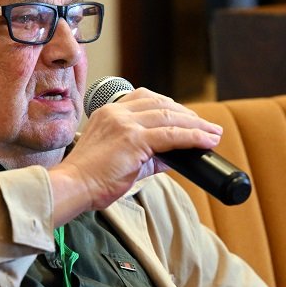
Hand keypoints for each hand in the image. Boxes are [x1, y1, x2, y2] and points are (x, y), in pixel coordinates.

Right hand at [49, 87, 222, 223]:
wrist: (72, 187)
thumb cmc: (90, 177)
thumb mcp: (121, 158)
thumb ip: (148, 153)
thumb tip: (174, 156)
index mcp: (109, 112)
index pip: (147, 99)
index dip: (171, 106)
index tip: (188, 118)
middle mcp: (117, 112)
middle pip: (162, 105)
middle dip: (188, 116)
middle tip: (207, 128)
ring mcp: (125, 124)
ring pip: (170, 117)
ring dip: (196, 126)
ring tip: (213, 134)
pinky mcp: (133, 140)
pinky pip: (172, 135)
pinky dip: (193, 137)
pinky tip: (207, 141)